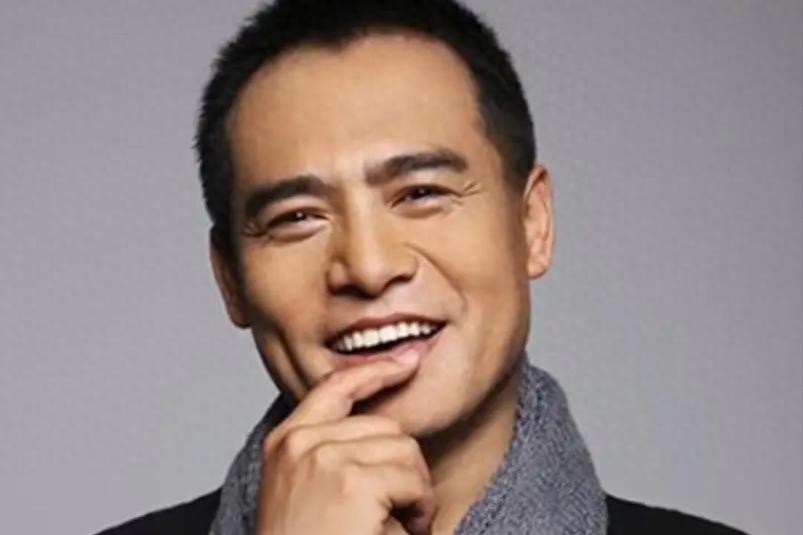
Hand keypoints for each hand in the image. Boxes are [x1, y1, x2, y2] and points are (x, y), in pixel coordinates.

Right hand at [256, 353, 436, 534]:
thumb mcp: (312, 491)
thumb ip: (337, 451)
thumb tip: (390, 424)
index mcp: (286, 443)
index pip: (335, 386)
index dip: (375, 371)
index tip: (408, 360)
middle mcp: (300, 443)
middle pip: (385, 425)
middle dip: (403, 469)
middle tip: (395, 515)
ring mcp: (323, 458)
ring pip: (405, 450)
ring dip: (413, 492)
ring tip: (393, 527)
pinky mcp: (351, 482)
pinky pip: (412, 478)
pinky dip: (419, 510)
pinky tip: (398, 531)